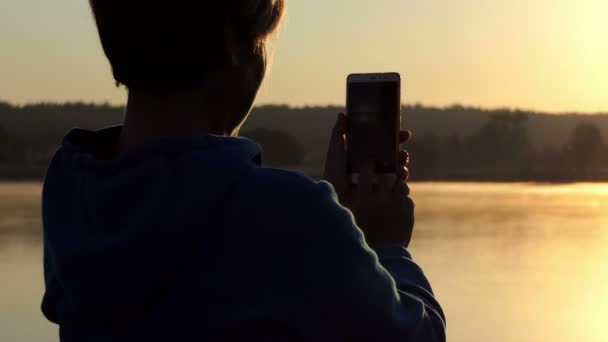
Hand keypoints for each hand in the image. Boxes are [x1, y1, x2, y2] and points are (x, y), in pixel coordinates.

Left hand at [323, 113, 414, 247]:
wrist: (335, 198)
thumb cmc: (333, 173)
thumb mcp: (335, 151)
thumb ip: (338, 132)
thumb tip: (343, 114)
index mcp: (362, 154)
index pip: (382, 142)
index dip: (394, 136)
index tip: (404, 132)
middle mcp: (371, 166)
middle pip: (392, 154)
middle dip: (402, 150)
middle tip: (404, 149)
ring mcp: (377, 180)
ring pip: (396, 168)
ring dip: (403, 164)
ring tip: (402, 164)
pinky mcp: (380, 193)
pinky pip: (395, 185)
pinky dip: (401, 180)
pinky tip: (401, 177)